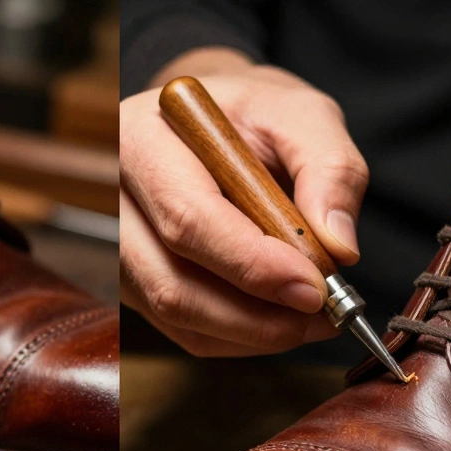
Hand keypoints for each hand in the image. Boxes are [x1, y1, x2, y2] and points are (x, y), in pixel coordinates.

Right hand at [120, 48, 367, 355]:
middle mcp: (111, 200)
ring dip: (251, 333)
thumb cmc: (250, 113)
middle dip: (255, 316)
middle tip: (322, 316)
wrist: (208, 121)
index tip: (314, 288)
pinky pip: (182, 330)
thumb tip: (339, 247)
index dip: (252, 265)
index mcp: (141, 141)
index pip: (188, 219)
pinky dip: (238, 337)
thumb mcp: (301, 113)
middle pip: (172, 284)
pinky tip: (278, 318)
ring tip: (311, 319)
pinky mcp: (132, 283)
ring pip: (177, 316)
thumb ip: (330, 169)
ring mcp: (115, 248)